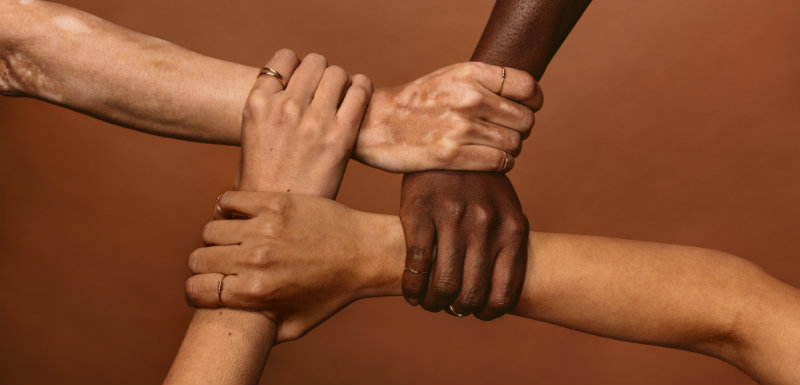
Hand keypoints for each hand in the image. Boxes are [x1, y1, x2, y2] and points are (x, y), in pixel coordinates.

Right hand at [185, 191, 399, 341]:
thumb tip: (230, 334)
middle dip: (206, 265)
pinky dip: (228, 208)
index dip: (196, 290)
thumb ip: (259, 332)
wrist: (364, 253)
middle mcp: (256, 260)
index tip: (208, 286)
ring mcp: (264, 229)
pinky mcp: (275, 203)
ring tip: (234, 241)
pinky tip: (240, 217)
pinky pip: (230, 200)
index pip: (195, 289)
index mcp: (257, 293)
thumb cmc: (331, 293)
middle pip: (198, 258)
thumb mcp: (295, 325)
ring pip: (211, 229)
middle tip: (222, 265)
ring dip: (218, 237)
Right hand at [238, 49, 372, 195]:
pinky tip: (359, 97)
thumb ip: (270, 107)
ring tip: (342, 98)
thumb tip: (292, 87)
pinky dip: (362, 88)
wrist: (277, 217)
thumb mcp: (252, 134)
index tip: (304, 82)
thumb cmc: (264, 180)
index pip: (284, 58)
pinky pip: (360, 92)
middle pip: (315, 62)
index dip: (298, 67)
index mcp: (257, 103)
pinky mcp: (340, 136)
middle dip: (322, 74)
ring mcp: (313, 120)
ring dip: (342, 82)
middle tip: (326, 93)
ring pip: (338, 73)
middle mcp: (284, 106)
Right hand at [355, 62, 542, 172]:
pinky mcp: (451, 155)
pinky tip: (488, 161)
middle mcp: (469, 97)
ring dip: (509, 150)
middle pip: (525, 120)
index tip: (524, 110)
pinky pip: (499, 163)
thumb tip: (525, 98)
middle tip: (503, 133)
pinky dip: (500, 165)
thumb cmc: (416, 103)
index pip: (528, 88)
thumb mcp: (449, 77)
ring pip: (514, 144)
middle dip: (519, 130)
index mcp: (470, 73)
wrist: (374, 123)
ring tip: (492, 147)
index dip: (533, 103)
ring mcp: (460, 127)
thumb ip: (484, 82)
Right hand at [400, 171, 527, 319]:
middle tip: (449, 307)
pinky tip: (411, 293)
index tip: (476, 312)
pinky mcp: (420, 213)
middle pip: (470, 294)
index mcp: (512, 229)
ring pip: (443, 284)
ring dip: (434, 303)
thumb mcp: (505, 208)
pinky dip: (412, 287)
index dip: (487, 312)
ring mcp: (452, 218)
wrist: (449, 138)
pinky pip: (417, 265)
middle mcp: (486, 225)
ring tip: (430, 302)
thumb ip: (505, 244)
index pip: (503, 294)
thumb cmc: (478, 182)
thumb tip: (496, 294)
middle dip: (457, 309)